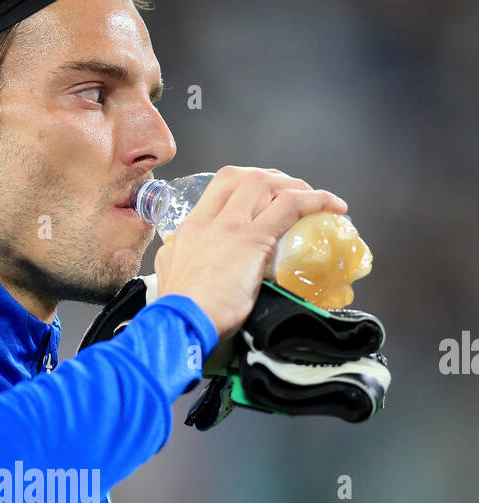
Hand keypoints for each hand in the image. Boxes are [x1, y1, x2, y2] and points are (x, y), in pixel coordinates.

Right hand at [153, 165, 347, 341]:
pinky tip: (333, 207)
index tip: (263, 199)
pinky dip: (316, 200)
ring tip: (315, 202)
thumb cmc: (175, 315)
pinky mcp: (253, 240)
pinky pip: (290, 206)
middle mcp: (208, 223)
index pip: (217, 192)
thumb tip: (187, 270)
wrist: (178, 324)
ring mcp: (230, 228)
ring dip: (294, 186)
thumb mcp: (169, 283)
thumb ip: (177, 268)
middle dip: (271, 179)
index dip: (244, 188)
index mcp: (188, 233)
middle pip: (241, 178)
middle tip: (291, 194)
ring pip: (265, 183)